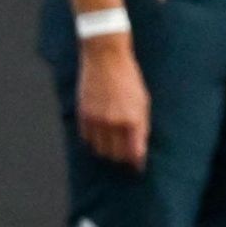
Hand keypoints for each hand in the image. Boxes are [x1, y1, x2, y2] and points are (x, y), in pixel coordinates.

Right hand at [77, 34, 149, 170]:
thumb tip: (140, 149)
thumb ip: (141, 126)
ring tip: (113, 145)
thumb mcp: (143, 101)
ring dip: (107, 150)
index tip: (138, 167)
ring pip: (99, 149)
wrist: (106, 59)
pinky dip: (94, 140)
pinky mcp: (83, 115)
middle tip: (126, 155)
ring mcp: (96, 119)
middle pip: (115, 154)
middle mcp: (113, 122)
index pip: (133, 152)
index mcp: (132, 119)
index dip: (136, 162)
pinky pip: (87, 138)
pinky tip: (101, 134)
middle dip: (122, 158)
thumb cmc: (129, 79)